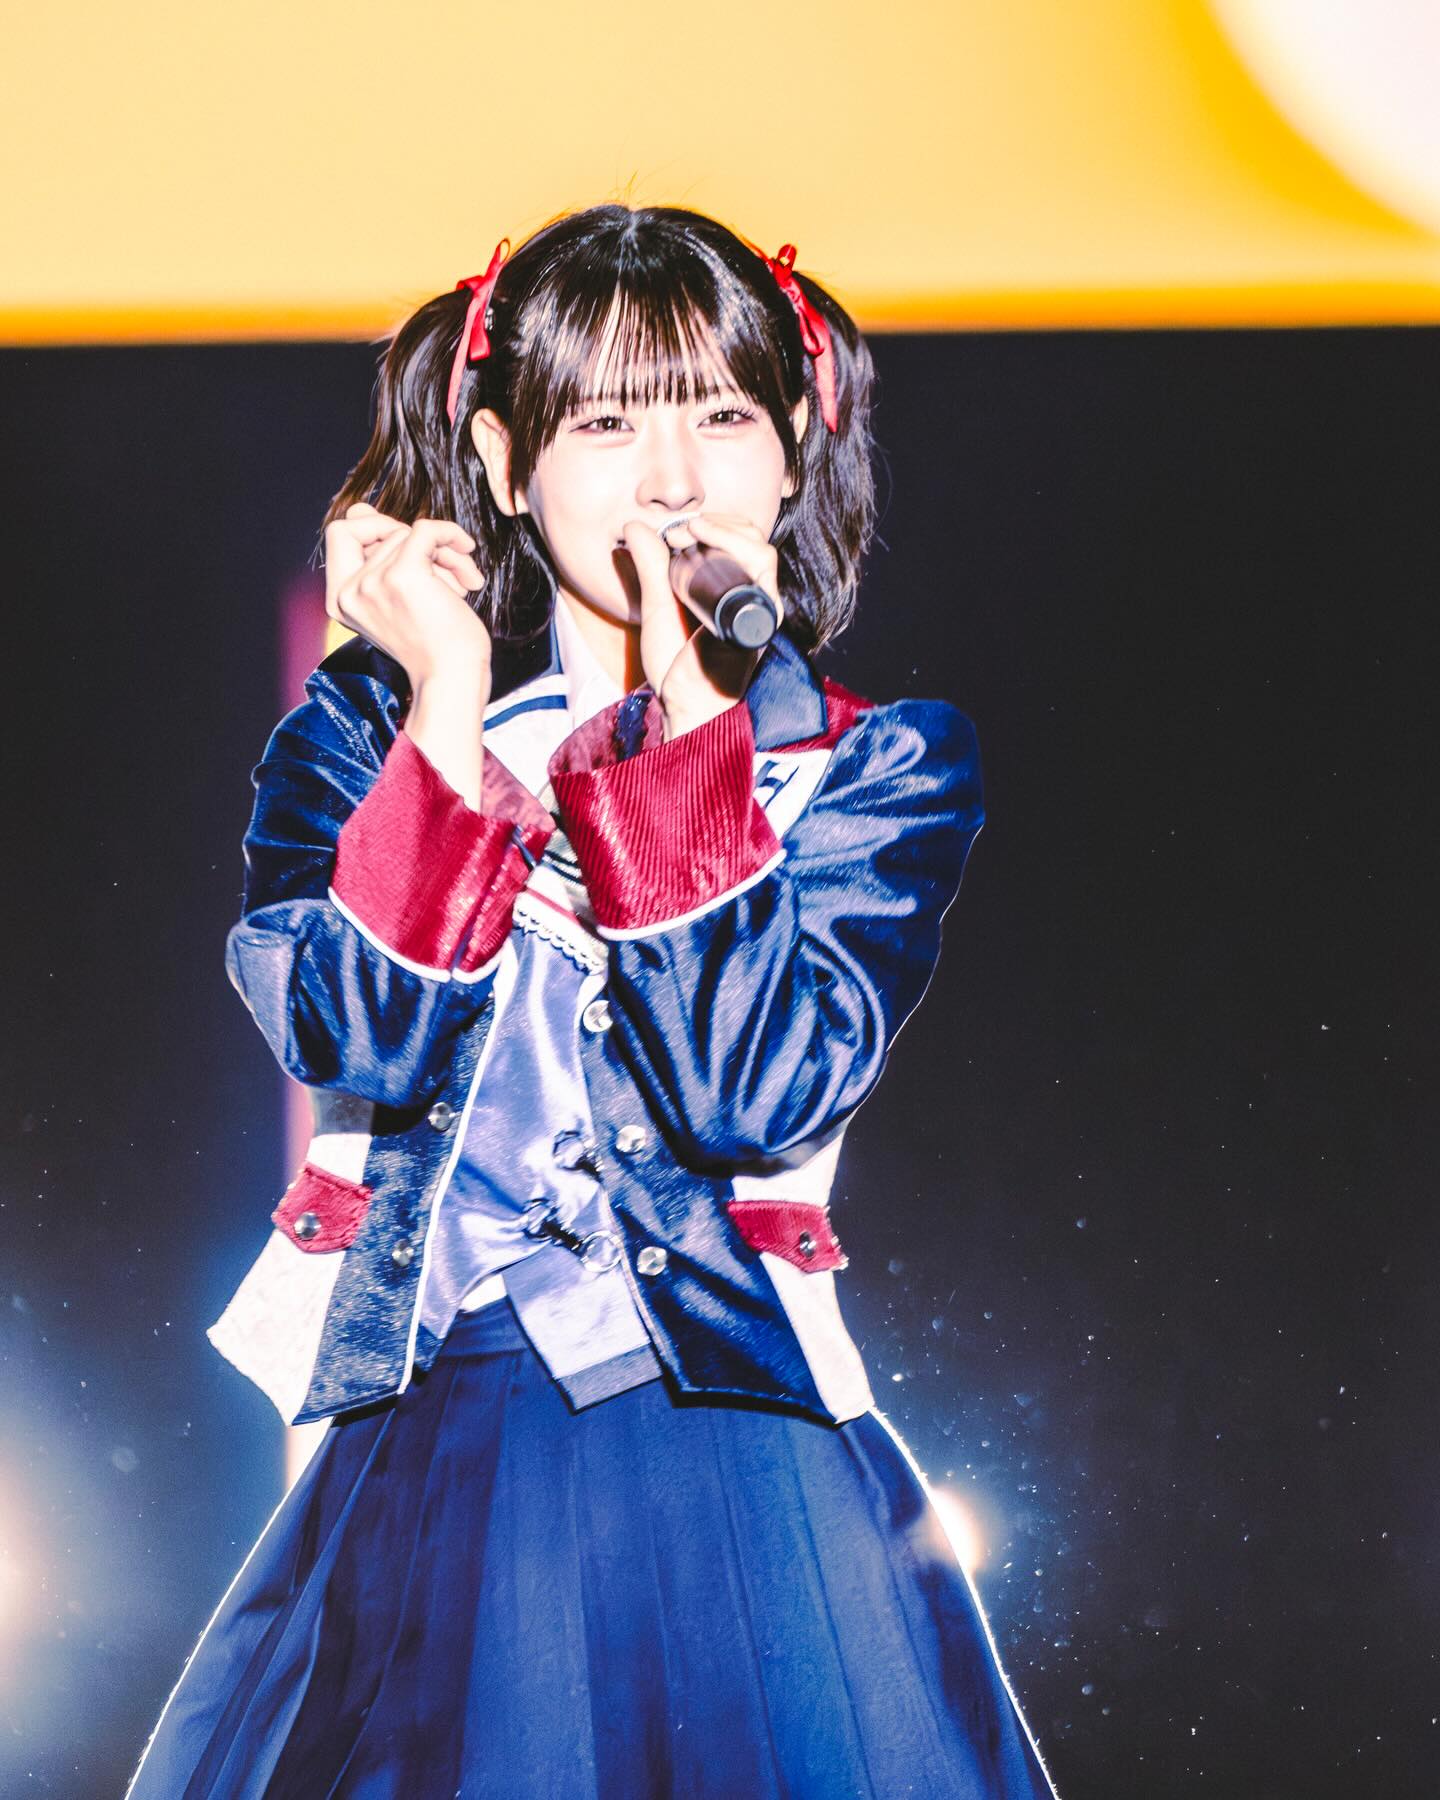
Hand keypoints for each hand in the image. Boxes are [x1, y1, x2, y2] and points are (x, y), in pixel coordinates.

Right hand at [324, 503, 491, 694]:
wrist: (453, 680)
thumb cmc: (436, 647)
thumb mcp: (398, 598)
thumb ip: (378, 556)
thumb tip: (360, 509)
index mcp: (340, 600)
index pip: (341, 533)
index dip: (376, 526)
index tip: (408, 545)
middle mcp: (348, 592)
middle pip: (382, 529)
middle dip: (417, 540)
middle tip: (441, 563)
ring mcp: (372, 583)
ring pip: (409, 533)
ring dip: (445, 554)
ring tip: (463, 584)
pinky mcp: (402, 576)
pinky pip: (426, 529)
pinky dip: (451, 536)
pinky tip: (468, 556)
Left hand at [619, 512, 773, 739]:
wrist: (685, 705)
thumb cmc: (675, 669)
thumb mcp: (658, 606)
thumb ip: (650, 567)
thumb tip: (634, 526)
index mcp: (732, 597)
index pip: (740, 546)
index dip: (712, 526)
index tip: (674, 532)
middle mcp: (751, 601)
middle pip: (754, 541)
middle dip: (718, 524)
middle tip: (681, 532)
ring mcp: (759, 609)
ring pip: (761, 550)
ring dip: (725, 531)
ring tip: (692, 534)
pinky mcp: (761, 617)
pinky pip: (762, 571)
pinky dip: (738, 548)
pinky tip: (708, 542)